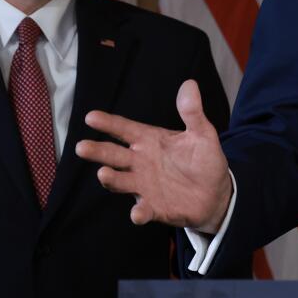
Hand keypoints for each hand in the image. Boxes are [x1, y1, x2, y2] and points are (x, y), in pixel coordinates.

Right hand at [75, 79, 232, 230]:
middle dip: (97, 151)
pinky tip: (137, 213)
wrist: (216, 194)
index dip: (108, 123)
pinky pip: (143, 210)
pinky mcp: (154, 208)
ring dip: (111, 179)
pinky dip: (139, 212)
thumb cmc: (204, 160)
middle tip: (81, 147)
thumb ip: (192, 113)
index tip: (91, 117)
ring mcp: (144, 186)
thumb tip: (189, 84)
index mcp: (150, 141)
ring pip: (121, 181)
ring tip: (103, 173)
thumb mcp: (202, 134)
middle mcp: (141, 163)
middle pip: (114, 155)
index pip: (125, 129)